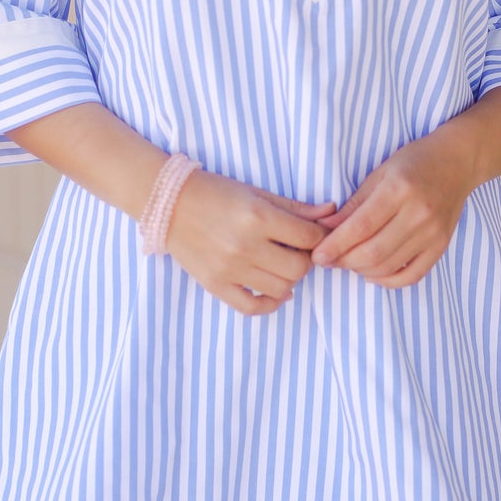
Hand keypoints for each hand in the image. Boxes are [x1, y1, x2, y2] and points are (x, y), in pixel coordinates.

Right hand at [166, 171, 336, 315]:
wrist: (168, 204)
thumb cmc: (216, 193)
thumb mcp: (257, 193)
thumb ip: (295, 207)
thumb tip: (331, 213)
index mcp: (259, 217)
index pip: (309, 237)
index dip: (321, 237)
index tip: (316, 236)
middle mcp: (246, 246)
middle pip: (299, 267)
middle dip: (307, 260)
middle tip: (299, 250)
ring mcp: (230, 269)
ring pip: (282, 289)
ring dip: (290, 279)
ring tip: (283, 265)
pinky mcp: (216, 285)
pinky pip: (252, 307)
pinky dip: (270, 303)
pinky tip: (275, 292)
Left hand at [309, 132, 474, 286]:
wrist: (457, 162)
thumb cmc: (414, 162)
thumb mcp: (379, 173)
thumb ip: (353, 204)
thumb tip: (325, 230)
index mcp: (399, 189)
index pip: (360, 227)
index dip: (335, 245)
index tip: (318, 256)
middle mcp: (418, 214)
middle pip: (373, 252)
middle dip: (345, 261)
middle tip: (330, 260)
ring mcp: (433, 233)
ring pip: (389, 267)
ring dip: (362, 270)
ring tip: (349, 261)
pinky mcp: (441, 246)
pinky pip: (411, 276)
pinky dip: (388, 280)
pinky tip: (373, 272)